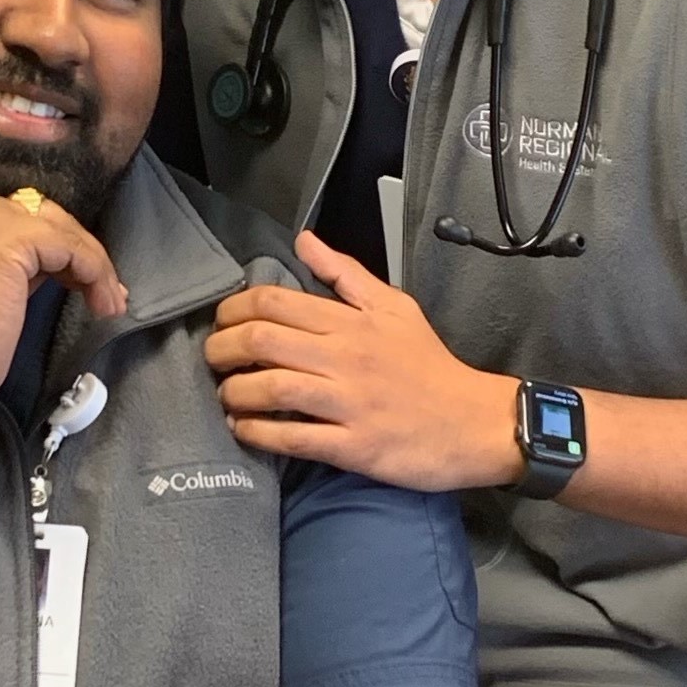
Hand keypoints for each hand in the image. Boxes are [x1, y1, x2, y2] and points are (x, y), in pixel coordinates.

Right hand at [0, 191, 127, 414]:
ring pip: (60, 229)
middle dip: (76, 252)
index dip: (50, 248)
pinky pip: (70, 248)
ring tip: (108, 302)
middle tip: (100, 291)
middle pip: (40, 215)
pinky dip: (94, 272)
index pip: (15, 216)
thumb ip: (3, 263)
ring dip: (93, 264)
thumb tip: (49, 264)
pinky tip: (101, 301)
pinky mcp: (13, 238)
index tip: (73, 281)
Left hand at [205, 230, 519, 491]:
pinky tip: (244, 430)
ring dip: (234, 392)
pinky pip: (293, 439)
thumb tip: (305, 240)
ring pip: (270, 389)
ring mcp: (348, 403)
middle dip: (221, 349)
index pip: (274, 302)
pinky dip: (258, 434)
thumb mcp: (394, 307)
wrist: (474, 422)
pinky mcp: (354, 446)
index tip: (223, 322)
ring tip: (226, 396)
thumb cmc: (430, 365)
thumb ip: (345, 273)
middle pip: (262, 341)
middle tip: (213, 359)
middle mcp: (344, 357)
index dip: (233, 309)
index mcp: (351, 322)